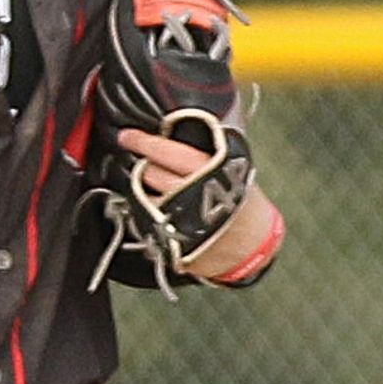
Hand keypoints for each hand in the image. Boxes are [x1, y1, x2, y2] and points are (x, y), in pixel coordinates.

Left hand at [115, 126, 283, 284]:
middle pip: (150, 173)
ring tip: (161, 192)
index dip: (144, 142)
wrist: (254, 247)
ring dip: (145, 192)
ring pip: (143, 197)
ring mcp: (179, 223)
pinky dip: (147, 215)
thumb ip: (208, 154)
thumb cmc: (244, 207)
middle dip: (146, 167)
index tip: (128, 136)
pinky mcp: (171, 243)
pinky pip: (145, 223)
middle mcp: (192, 197)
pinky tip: (162, 213)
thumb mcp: (234, 173)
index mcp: (211, 174)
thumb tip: (176, 135)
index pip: (168, 152)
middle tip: (150, 166)